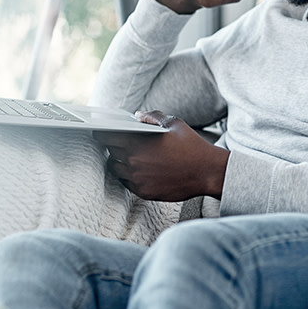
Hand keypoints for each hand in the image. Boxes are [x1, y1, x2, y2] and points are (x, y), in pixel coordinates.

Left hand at [94, 111, 229, 201]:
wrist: (207, 172)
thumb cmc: (191, 146)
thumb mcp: (174, 123)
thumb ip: (152, 116)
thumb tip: (138, 116)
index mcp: (136, 142)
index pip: (105, 137)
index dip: (101, 133)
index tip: (101, 132)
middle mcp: (132, 162)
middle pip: (110, 153)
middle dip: (112, 147)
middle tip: (116, 143)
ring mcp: (137, 179)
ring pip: (116, 170)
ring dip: (118, 162)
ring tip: (126, 157)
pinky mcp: (144, 192)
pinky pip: (127, 183)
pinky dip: (129, 176)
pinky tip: (138, 170)